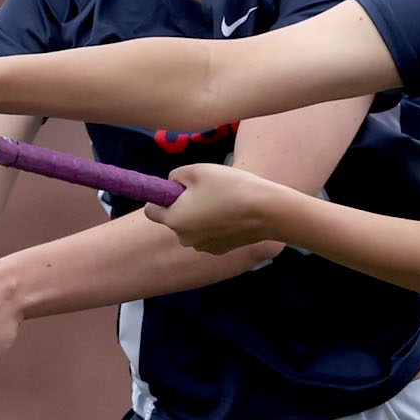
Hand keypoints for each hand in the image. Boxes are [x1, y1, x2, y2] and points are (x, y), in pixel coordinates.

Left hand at [148, 163, 291, 254]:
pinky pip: (209, 233)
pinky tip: (232, 214)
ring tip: (223, 200)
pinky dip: (216, 224)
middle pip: (174, 218)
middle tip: (206, 190)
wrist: (268, 211)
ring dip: (201, 214)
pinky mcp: (220, 250)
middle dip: (183, 205)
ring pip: (193, 226)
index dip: (160, 197)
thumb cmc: (231, 187)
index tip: (176, 188)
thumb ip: (176, 175)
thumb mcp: (198, 170)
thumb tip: (172, 183)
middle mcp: (185, 238)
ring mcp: (203, 247)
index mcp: (174, 219)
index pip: (151, 211)